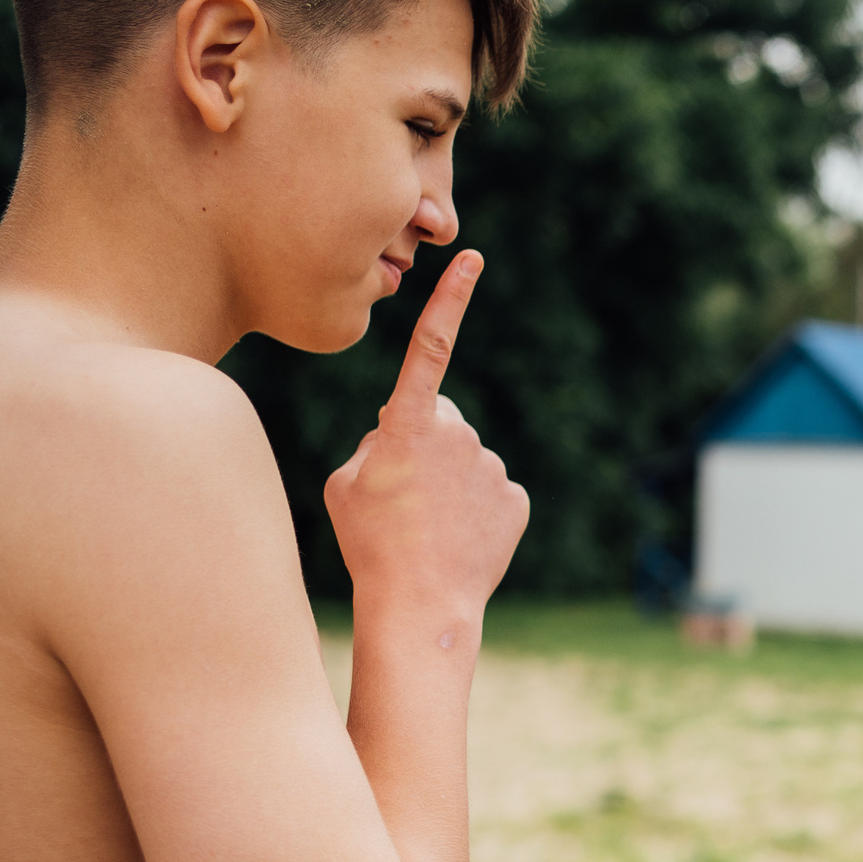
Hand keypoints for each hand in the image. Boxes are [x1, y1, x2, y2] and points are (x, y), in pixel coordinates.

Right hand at [325, 250, 528, 616]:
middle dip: (424, 443)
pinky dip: (475, 508)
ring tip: (427, 525)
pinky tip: (457, 538)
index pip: (430, 347)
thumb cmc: (369, 542)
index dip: (450, 300)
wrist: (420, 603)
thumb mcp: (346, 483)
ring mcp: (492, 465)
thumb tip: (401, 433)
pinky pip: (490, 490)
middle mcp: (458, 433)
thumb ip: (376, 442)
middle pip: (441, 418)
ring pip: (466, 458)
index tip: (472, 258)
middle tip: (403, 495)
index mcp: (408, 423)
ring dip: (447, 481)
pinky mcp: (516, 496)